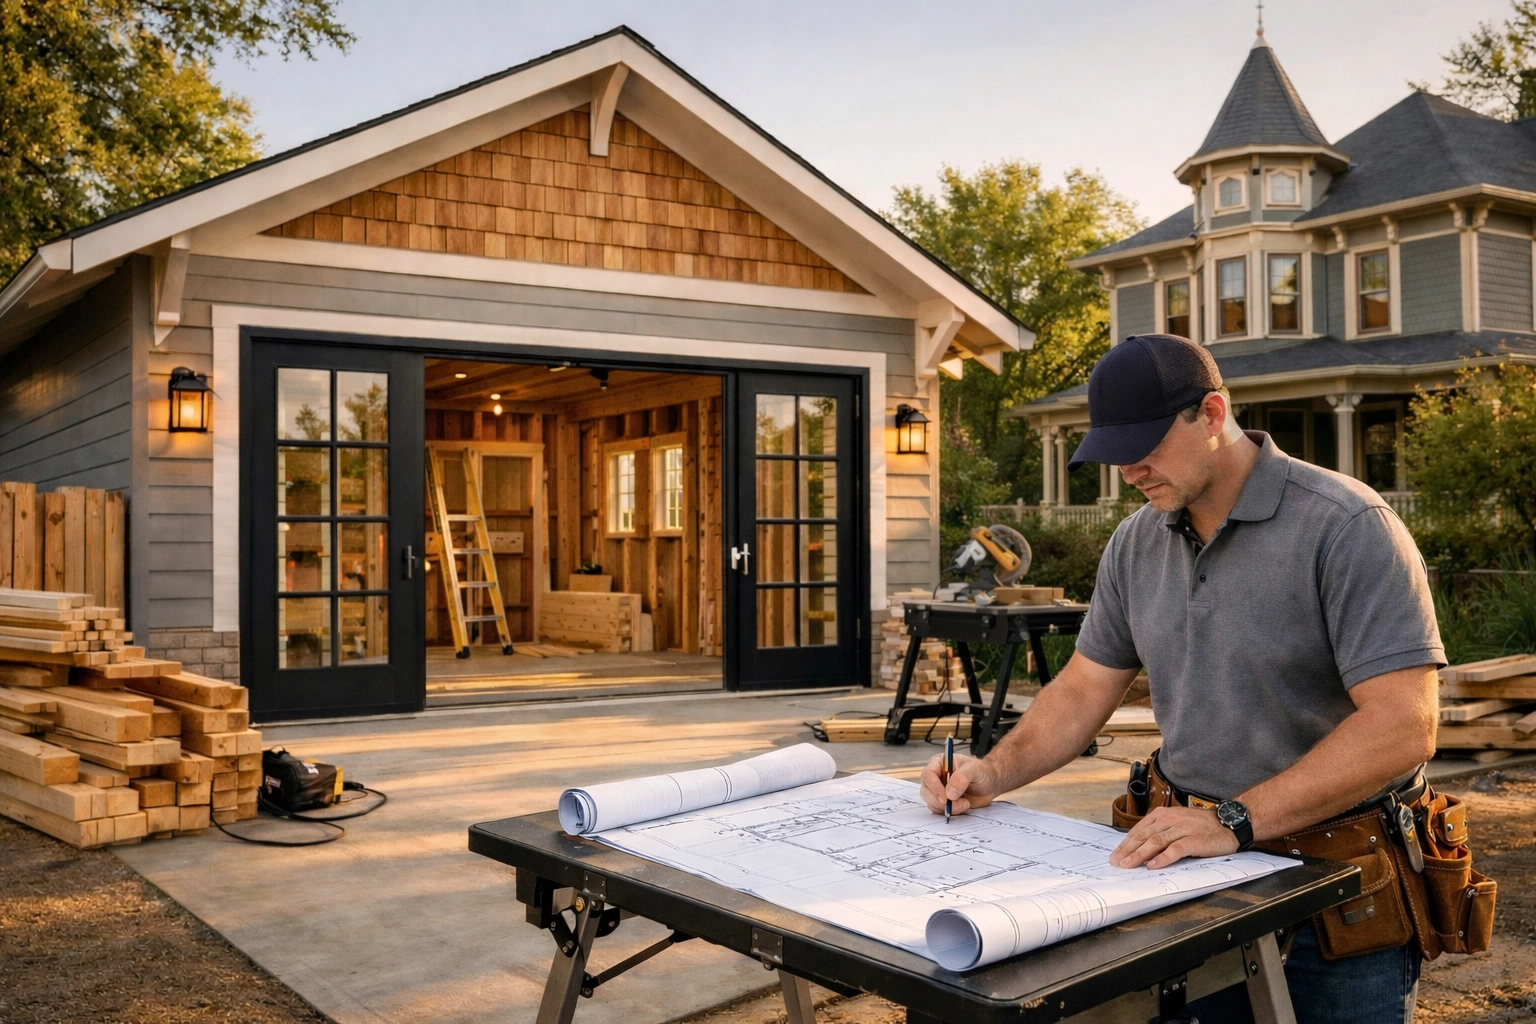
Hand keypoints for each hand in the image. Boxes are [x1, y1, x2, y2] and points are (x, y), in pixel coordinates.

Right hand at [920, 752, 1003, 815]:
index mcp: (939, 763)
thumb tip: (949, 793)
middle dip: (940, 801)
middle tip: (958, 804)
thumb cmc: (982, 772)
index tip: (946, 798)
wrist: (991, 784)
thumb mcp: (974, 770)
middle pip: (926, 791)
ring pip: (931, 803)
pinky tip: (963, 806)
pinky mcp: (944, 803)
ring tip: (965, 803)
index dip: (934, 787)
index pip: (928, 775)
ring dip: (947, 808)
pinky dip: (950, 812)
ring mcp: (938, 791)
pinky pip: (939, 811)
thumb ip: (962, 778)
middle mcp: (935, 777)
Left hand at [1110, 805, 1238, 868]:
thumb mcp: (1177, 823)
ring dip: (1140, 854)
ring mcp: (1183, 828)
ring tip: (1129, 865)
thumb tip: (1140, 848)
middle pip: (1144, 835)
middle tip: (1117, 862)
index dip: (1125, 843)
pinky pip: (1176, 849)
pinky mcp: (1195, 839)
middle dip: (1128, 850)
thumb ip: (1161, 832)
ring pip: (1156, 841)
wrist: (1228, 822)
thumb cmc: (1201, 826)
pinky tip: (1153, 866)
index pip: (1139, 830)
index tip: (1115, 855)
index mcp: (1163, 815)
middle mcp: (1171, 819)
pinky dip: (1163, 858)